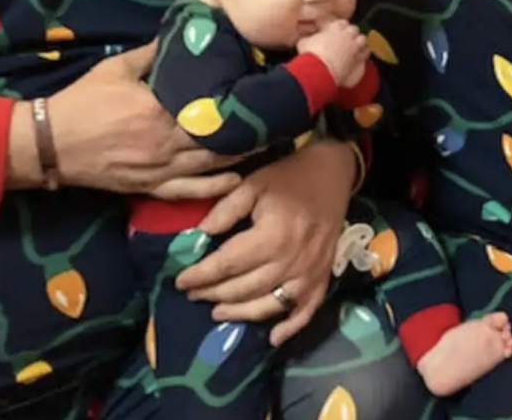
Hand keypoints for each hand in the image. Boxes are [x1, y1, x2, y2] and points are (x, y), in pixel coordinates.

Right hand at [40, 42, 243, 194]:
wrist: (49, 142)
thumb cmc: (82, 101)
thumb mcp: (116, 68)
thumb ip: (152, 53)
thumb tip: (182, 36)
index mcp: (159, 112)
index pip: (208, 108)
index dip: (236, 104)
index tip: (258, 95)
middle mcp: (164, 144)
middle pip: (215, 140)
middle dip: (245, 132)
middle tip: (272, 122)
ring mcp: (157, 169)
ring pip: (208, 167)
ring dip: (237, 157)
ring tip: (263, 146)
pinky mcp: (148, 186)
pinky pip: (187, 191)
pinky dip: (213, 188)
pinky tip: (235, 181)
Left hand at [174, 139, 356, 345]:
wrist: (332, 173)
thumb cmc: (289, 176)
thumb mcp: (254, 183)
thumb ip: (227, 208)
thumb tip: (202, 234)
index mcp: (272, 235)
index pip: (228, 264)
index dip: (201, 275)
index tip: (180, 281)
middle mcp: (290, 260)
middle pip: (245, 288)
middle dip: (214, 294)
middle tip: (193, 295)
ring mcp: (309, 273)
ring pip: (269, 305)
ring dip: (241, 313)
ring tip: (217, 312)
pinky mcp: (322, 277)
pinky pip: (306, 311)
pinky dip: (290, 328)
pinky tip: (272, 338)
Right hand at [298, 21, 367, 86]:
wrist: (321, 70)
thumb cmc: (311, 54)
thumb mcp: (304, 42)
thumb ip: (308, 37)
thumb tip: (305, 37)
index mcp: (335, 27)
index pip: (341, 22)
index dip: (340, 27)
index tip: (336, 31)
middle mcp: (347, 34)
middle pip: (354, 29)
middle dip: (351, 33)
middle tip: (345, 39)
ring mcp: (355, 46)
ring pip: (362, 39)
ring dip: (359, 41)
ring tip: (355, 46)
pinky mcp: (359, 58)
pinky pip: (366, 52)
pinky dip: (364, 52)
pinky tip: (362, 54)